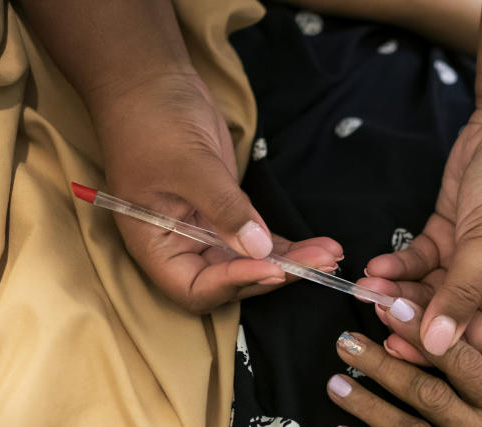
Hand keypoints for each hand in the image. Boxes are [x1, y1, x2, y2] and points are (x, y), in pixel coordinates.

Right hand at [91, 71, 342, 311]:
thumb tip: (259, 250)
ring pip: (250, 262)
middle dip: (274, 274)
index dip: (232, 285)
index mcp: (155, 244)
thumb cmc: (153, 121)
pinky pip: (257, 239)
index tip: (271, 268)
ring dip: (290, 262)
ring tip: (330, 255)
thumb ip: (224, 209)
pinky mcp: (226, 213)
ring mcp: (204, 230)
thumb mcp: (191, 165)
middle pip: (229, 281)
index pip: (194, 288)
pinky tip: (320, 245)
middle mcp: (179, 246)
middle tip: (318, 264)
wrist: (151, 82)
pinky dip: (286, 245)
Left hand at [360, 109, 481, 357]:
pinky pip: (419, 260)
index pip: (474, 342)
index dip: (437, 349)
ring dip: (397, 289)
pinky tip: (376, 265)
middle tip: (374, 312)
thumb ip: (461, 297)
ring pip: (426, 289)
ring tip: (366, 286)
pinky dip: (399, 265)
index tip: (398, 346)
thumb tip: (438, 346)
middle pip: (445, 318)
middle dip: (408, 316)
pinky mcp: (448, 234)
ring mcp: (469, 260)